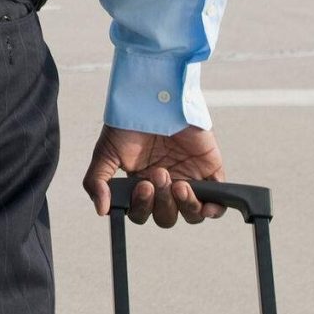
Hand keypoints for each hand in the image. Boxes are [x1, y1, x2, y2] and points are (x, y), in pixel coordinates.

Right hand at [83, 123, 225, 226]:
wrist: (153, 96)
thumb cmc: (128, 121)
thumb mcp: (105, 152)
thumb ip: (97, 182)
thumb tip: (101, 210)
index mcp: (141, 184)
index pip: (143, 213)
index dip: (143, 207)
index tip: (142, 186)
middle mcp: (165, 185)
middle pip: (166, 216)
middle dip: (162, 202)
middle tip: (159, 174)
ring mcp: (188, 179)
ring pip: (191, 214)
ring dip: (185, 206)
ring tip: (179, 184)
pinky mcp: (209, 171)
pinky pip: (216, 202)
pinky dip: (213, 209)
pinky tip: (205, 205)